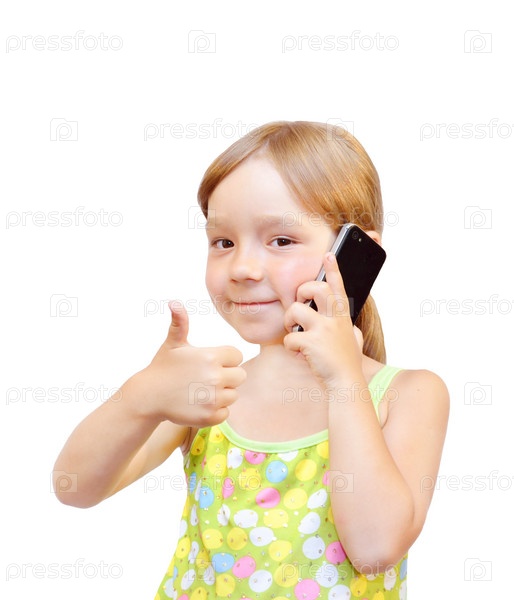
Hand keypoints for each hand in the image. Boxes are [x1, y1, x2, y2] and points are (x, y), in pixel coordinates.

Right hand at [139, 301, 246, 426]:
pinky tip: (200, 404)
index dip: (226, 359)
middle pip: (240, 376)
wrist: (148, 396)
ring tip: (202, 391)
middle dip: (228, 376)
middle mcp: (214, 377)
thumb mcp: (173, 343)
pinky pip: (226, 412)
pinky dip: (216, 411)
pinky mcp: (209, 416)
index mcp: (210, 356)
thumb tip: (174, 303)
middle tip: (208, 378)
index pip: (237, 356)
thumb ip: (180, 323)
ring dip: (222, 394)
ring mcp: (212, 398)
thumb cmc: (163, 367)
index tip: (211, 363)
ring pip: (233, 395)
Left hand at [283, 253, 363, 385]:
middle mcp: (335, 319)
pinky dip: (291, 347)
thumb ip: (351, 331)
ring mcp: (324, 330)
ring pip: (295, 310)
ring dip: (289, 321)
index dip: (333, 269)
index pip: (338, 287)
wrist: (346, 383)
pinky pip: (290, 337)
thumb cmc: (347, 363)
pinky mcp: (312, 343)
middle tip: (299, 303)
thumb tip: (353, 329)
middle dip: (302, 291)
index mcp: (343, 316)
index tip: (328, 254)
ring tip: (295, 332)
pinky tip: (300, 355)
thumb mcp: (354, 341)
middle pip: (316, 288)